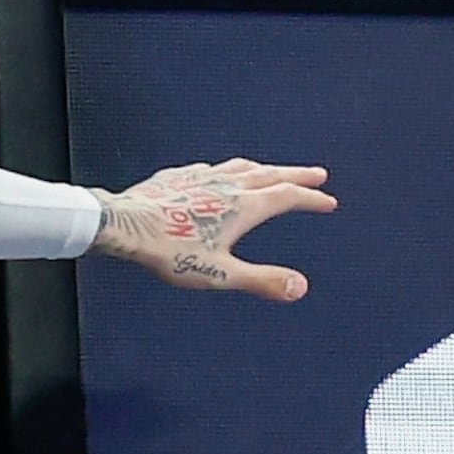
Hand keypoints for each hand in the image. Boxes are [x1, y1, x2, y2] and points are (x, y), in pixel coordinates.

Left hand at [93, 158, 335, 299]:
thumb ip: (261, 280)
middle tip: (318, 174)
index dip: (310, 199)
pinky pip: (214, 167)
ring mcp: (203, 176)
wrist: (125, 225)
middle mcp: (228, 184)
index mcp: (243, 206)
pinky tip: (222, 174)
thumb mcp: (220, 273)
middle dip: (297, 175)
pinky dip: (230, 169)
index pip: (287, 197)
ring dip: (265, 168)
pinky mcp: (181, 175)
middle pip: (271, 174)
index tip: (328, 201)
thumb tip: (301, 287)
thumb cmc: (171, 251)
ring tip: (274, 171)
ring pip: (243, 166)